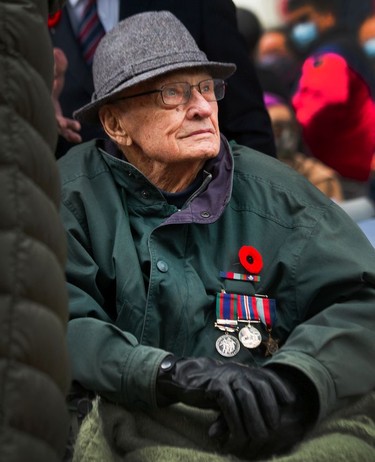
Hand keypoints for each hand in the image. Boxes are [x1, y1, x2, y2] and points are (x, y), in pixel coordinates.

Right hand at [52, 48, 81, 142]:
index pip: (50, 113)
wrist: (45, 82)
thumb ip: (57, 64)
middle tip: (69, 129)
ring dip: (68, 133)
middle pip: (54, 123)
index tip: (62, 123)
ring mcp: (53, 116)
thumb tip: (58, 52)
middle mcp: (48, 111)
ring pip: (59, 129)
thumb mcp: (53, 71)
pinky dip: (69, 132)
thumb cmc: (49, 77)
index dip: (56, 119)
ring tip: (78, 138)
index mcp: (47, 101)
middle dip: (62, 128)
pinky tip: (78, 136)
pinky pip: (63, 129)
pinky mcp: (57, 119)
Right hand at [156, 357, 303, 444]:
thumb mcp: (234, 391)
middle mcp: (239, 371)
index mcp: (245, 371)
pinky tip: (237, 433)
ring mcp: (226, 376)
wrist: (187, 379)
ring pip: (246, 396)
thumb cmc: (215, 389)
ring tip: (258, 436)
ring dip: (254, 418)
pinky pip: (228, 403)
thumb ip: (249, 399)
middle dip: (270, 409)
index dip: (280, 388)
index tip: (290, 401)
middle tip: (272, 429)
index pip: (268, 376)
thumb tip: (270, 419)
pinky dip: (235, 420)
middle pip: (261, 387)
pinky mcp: (214, 385)